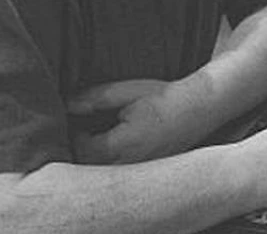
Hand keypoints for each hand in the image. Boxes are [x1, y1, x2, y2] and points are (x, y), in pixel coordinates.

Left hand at [67, 79, 195, 163]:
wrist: (198, 109)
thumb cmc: (163, 98)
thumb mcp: (127, 92)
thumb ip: (95, 99)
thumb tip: (68, 105)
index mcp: (118, 146)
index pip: (80, 148)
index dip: (73, 132)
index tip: (79, 118)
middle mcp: (126, 165)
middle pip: (88, 166)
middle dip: (82, 148)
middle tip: (85, 129)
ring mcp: (138, 173)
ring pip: (104, 174)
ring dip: (97, 157)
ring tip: (102, 136)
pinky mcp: (146, 174)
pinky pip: (120, 174)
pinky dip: (113, 163)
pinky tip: (120, 146)